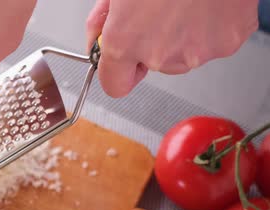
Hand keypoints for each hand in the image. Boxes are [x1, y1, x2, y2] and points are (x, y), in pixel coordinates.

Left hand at [86, 0, 258, 97]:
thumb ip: (104, 19)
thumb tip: (100, 34)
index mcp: (125, 40)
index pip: (115, 85)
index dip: (117, 71)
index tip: (121, 62)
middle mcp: (160, 54)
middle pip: (152, 65)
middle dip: (152, 43)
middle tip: (159, 10)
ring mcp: (196, 52)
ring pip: (183, 54)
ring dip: (181, 35)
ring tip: (185, 3)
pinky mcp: (226, 43)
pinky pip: (212, 43)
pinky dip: (209, 28)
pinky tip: (205, 5)